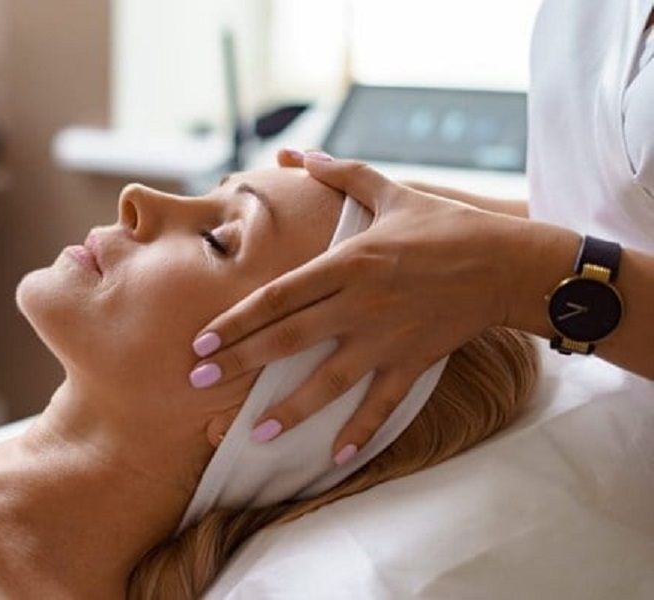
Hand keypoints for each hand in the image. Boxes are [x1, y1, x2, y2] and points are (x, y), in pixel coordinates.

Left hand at [190, 150, 520, 461]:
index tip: (201, 340)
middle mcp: (360, 303)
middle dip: (240, 361)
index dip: (237, 319)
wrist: (507, 261)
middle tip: (198, 381)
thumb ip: (341, 174)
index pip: (278, 296)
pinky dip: (361, 430)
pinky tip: (335, 456)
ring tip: (256, 431)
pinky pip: (383, 403)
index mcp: (348, 262)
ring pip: (329, 380)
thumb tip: (298, 155)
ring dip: (291, 408)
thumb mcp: (390, 192)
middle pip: (288, 338)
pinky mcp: (414, 361)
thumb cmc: (445, 224)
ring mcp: (387, 338)